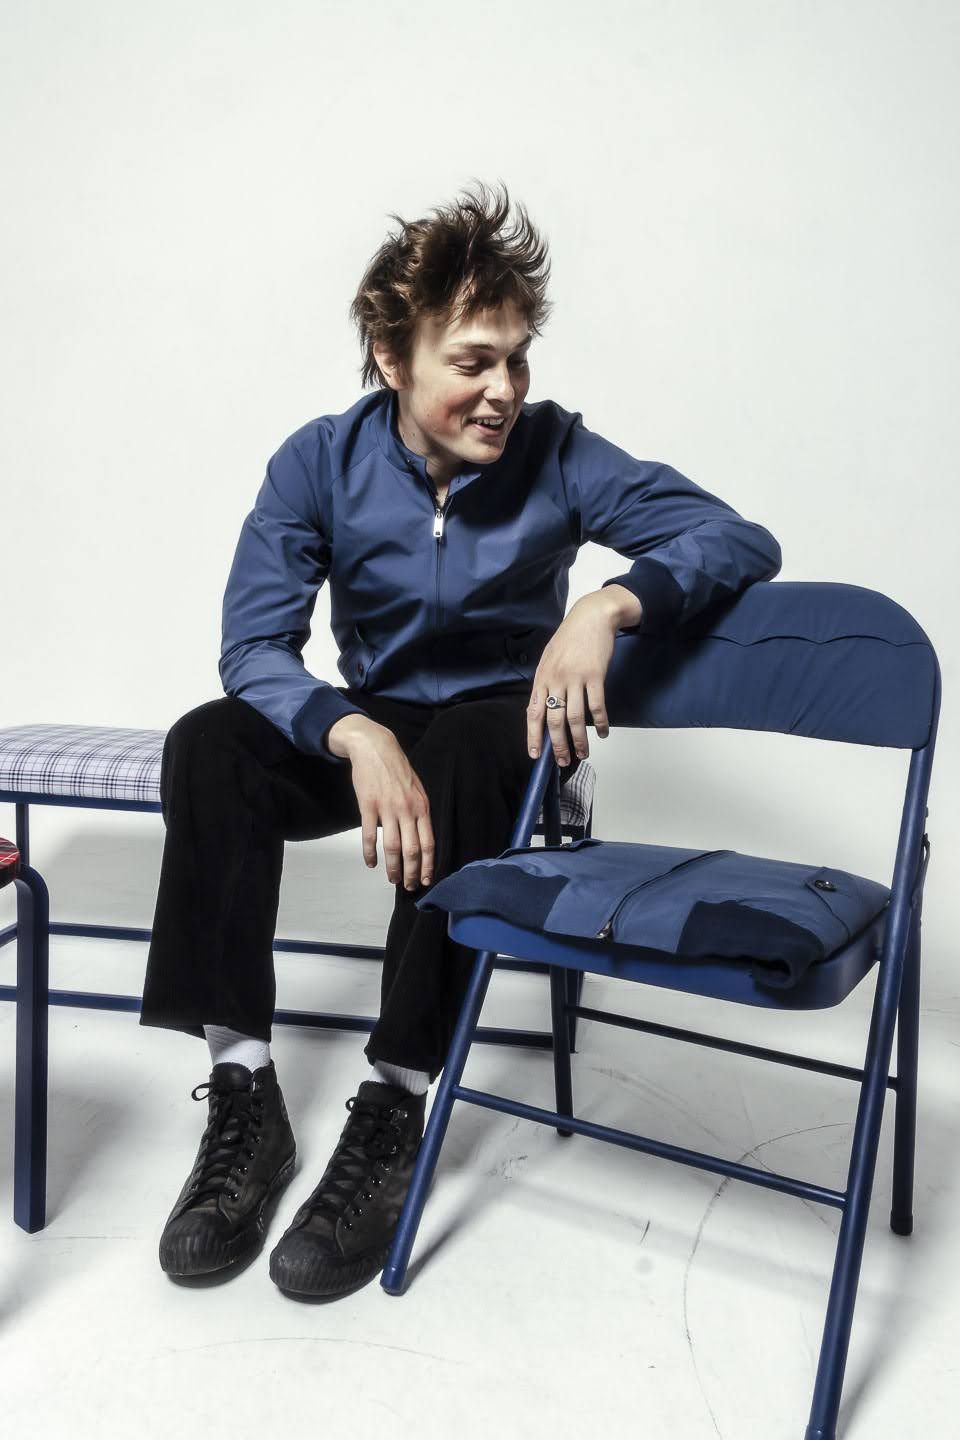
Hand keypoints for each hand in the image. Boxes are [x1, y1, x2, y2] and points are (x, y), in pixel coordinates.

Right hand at [327, 714, 434, 889]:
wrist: (376, 748)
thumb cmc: (398, 770)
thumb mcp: (417, 789)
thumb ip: (420, 813)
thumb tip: (422, 838)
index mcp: (422, 807)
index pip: (428, 843)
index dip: (428, 865)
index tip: (426, 880)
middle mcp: (407, 810)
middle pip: (412, 850)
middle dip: (411, 873)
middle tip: (408, 886)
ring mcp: (387, 808)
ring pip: (392, 847)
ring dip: (392, 867)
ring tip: (391, 878)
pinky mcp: (368, 806)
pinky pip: (370, 836)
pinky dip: (370, 853)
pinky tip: (371, 863)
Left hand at [526, 590, 634, 765]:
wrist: (592, 616)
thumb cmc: (570, 637)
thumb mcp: (549, 658)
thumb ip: (545, 682)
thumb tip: (541, 710)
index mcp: (542, 677)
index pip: (533, 713)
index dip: (534, 736)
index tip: (536, 755)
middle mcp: (556, 679)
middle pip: (554, 721)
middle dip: (558, 745)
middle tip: (563, 761)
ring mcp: (575, 678)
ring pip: (575, 718)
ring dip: (579, 740)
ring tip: (583, 753)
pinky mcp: (595, 676)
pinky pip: (597, 706)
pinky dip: (601, 723)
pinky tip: (602, 733)